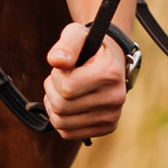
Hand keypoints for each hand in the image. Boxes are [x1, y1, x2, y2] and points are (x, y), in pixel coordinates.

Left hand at [43, 21, 130, 140]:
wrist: (110, 62)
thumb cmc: (89, 47)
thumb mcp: (76, 34)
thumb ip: (66, 43)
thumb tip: (56, 61)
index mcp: (110, 73)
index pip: (66, 88)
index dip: (56, 76)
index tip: (65, 67)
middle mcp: (115, 97)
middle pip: (62, 107)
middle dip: (52, 90)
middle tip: (61, 78)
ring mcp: (113, 116)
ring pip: (61, 122)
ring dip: (53, 105)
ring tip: (63, 91)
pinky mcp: (107, 128)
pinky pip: (68, 133)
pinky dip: (59, 119)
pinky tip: (66, 104)